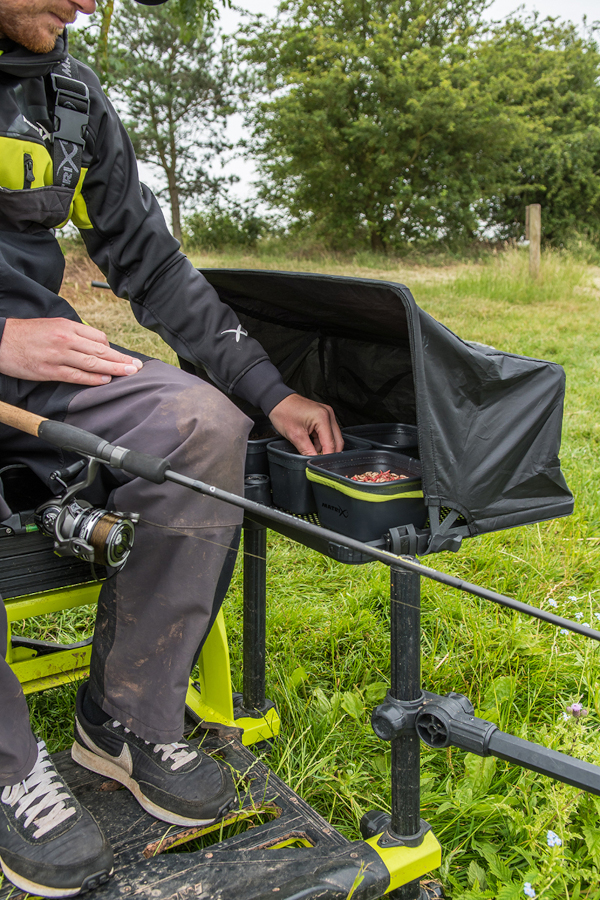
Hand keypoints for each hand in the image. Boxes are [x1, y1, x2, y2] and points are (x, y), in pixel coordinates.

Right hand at [0, 318, 142, 385]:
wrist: (0, 340)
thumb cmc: (27, 334)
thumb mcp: (52, 326)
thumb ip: (73, 334)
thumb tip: (94, 344)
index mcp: (67, 326)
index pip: (98, 337)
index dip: (111, 348)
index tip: (122, 357)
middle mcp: (65, 339)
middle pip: (100, 350)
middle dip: (121, 359)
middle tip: (138, 366)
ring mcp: (58, 355)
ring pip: (92, 362)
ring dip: (113, 369)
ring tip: (129, 373)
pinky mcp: (49, 370)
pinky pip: (76, 375)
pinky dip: (92, 378)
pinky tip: (105, 380)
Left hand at [268, 393, 343, 455]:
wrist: (278, 400)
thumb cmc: (284, 412)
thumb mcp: (295, 435)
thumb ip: (307, 450)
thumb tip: (313, 461)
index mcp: (323, 418)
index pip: (331, 443)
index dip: (326, 456)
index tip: (321, 466)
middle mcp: (328, 414)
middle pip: (337, 441)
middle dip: (328, 452)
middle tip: (317, 461)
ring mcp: (327, 414)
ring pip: (332, 437)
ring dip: (323, 447)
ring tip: (310, 449)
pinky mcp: (323, 416)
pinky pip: (327, 432)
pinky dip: (320, 440)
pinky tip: (310, 443)